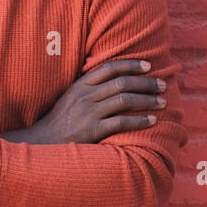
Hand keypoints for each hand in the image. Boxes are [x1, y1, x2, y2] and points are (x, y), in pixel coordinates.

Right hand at [30, 58, 167, 145]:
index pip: (109, 68)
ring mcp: (89, 112)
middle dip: (146, 83)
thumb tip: (114, 82)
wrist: (44, 142)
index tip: (148, 65)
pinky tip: (152, 120)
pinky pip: (122, 122)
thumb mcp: (70, 98)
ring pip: (124, 100)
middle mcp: (85, 96)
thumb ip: (89, 88)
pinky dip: (139, 120)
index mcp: (80, 85)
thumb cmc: (60, 121)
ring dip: (147, 100)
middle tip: (162, 85)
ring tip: (162, 102)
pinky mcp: (93, 130)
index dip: (130, 65)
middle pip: (122, 83)